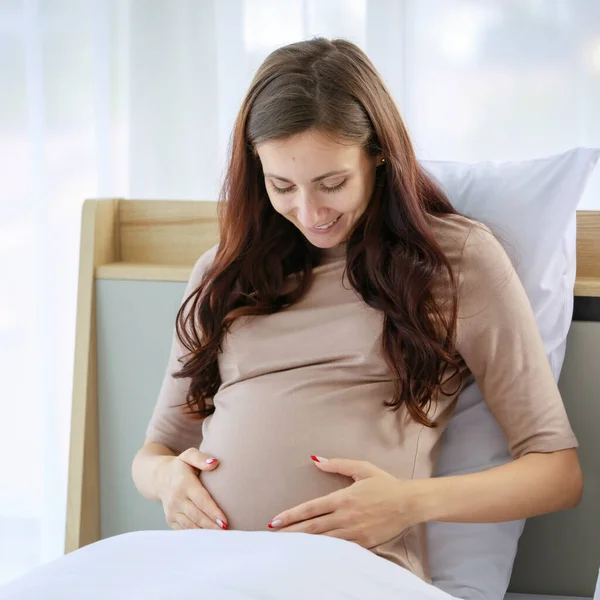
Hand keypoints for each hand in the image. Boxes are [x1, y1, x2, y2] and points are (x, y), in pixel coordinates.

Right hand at [155, 448, 227, 530]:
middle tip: (227, 532)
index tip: (225, 522)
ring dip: (205, 532)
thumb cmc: (180, 465)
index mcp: (184, 483)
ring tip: (220, 537)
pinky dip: (196, 534)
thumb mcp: (189, 455)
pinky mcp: (170, 519)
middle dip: (212, 526)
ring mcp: (172, 511)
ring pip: (190, 525)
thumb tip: (215, 463)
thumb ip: (201, 458)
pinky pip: (184, 530)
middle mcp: (176, 499)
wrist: (158, 477)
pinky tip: (208, 537)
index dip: (213, 512)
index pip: (201, 500)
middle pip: (197, 515)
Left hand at [267, 456, 415, 547]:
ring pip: (322, 541)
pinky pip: (339, 549)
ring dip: (302, 544)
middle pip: (311, 528)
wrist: (409, 503)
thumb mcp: (361, 468)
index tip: (275, 521)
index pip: (310, 509)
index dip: (290, 516)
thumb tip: (315, 460)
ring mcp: (354, 532)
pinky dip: (322, 552)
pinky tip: (311, 555)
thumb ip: (337, 464)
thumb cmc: (385, 483)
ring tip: (285, 547)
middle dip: (290, 533)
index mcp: (343, 498)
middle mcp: (345, 517)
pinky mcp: (363, 544)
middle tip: (272, 537)